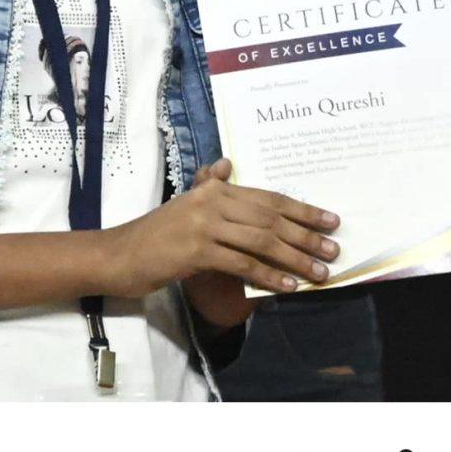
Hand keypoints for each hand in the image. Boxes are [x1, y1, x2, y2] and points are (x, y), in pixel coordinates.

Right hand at [106, 159, 339, 325]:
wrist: (117, 256)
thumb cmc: (155, 236)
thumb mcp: (185, 207)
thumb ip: (208, 187)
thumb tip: (225, 165)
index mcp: (214, 189)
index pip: (268, 197)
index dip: (303, 209)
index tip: (330, 220)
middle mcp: (212, 200)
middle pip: (271, 217)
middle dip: (306, 235)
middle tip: (333, 250)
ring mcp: (203, 225)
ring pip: (261, 240)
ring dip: (295, 258)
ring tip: (319, 272)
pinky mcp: (195, 251)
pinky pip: (242, 263)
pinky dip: (268, 275)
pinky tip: (287, 286)